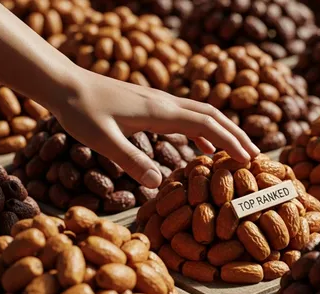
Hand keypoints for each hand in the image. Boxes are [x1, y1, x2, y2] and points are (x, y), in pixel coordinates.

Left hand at [48, 66, 259, 188]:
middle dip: (235, 135)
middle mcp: (165, 103)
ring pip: (201, 113)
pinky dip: (201, 131)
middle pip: (212, 115)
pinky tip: (201, 147)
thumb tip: (160, 184)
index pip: (207, 125)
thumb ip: (131, 161)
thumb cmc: (81, 111)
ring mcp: (158, 101)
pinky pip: (185, 116)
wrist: (64, 83)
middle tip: (254, 156)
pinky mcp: (149, 104)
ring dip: (222, 131)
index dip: (230, 142)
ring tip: (236, 152)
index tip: (248, 159)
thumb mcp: (102, 141)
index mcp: (160, 111)